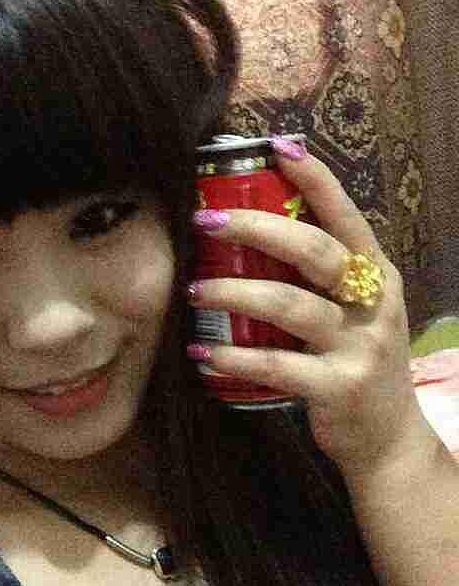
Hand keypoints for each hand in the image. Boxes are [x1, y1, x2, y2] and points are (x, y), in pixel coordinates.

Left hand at [188, 147, 429, 476]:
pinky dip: (235, 358)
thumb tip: (252, 239)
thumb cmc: (357, 362)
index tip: (278, 148)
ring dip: (235, 293)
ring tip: (196, 290)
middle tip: (207, 220)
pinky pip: (278, 365)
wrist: (388, 437)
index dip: (315, 179)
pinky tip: (203, 353)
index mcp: (375, 275)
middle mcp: (372, 302)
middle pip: (315, 251)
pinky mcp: (340, 387)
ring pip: (291, 305)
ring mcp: (360, 345)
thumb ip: (317, 280)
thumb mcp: (353, 312)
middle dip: (257, 228)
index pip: (346, 216)